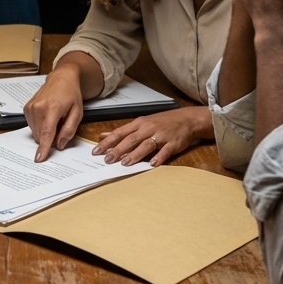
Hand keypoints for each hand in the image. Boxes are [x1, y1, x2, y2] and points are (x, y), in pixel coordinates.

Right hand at [25, 66, 85, 162]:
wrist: (61, 79)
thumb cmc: (71, 94)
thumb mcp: (77, 112)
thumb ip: (69, 130)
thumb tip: (60, 145)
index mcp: (52, 108)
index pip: (47, 133)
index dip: (43, 148)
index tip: (39, 158)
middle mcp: (38, 107)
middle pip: (41, 135)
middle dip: (51, 138)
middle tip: (61, 126)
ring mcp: (30, 108)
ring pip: (36, 133)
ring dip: (45, 132)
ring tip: (55, 119)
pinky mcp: (26, 109)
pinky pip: (32, 126)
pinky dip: (40, 126)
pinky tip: (47, 117)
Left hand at [92, 106, 210, 165]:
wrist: (186, 119)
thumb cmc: (162, 122)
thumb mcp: (141, 123)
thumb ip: (123, 131)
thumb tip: (104, 135)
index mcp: (139, 124)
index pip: (120, 133)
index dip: (107, 142)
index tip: (96, 151)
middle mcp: (148, 128)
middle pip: (131, 139)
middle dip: (118, 149)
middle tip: (107, 159)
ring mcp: (161, 135)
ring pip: (146, 145)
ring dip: (135, 154)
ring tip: (125, 163)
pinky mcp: (173, 143)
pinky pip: (165, 151)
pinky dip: (159, 157)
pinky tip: (152, 164)